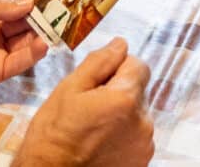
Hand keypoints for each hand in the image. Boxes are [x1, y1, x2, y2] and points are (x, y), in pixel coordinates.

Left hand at [0, 0, 47, 96]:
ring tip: (55, 25)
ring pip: (23, 43)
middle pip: (19, 25)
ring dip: (38, 34)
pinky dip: (33, 53)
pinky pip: (19, 62)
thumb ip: (1, 7)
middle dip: (36, 18)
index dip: (25, 2)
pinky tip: (44, 43)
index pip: (9, 8)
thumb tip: (29, 2)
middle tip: (58, 10)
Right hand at [13, 38, 153, 166]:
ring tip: (92, 126)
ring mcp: (144, 144)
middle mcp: (143, 121)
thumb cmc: (54, 133)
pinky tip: (99, 141)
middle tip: (87, 104)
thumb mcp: (69, 89)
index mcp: (125, 99)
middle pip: (137, 90)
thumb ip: (98, 63)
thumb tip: (120, 45)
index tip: (96, 79)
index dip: (117, 66)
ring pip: (136, 113)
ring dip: (120, 113)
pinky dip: (121, 133)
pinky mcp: (142, 160)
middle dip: (116, 91)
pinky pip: (136, 135)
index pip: (138, 65)